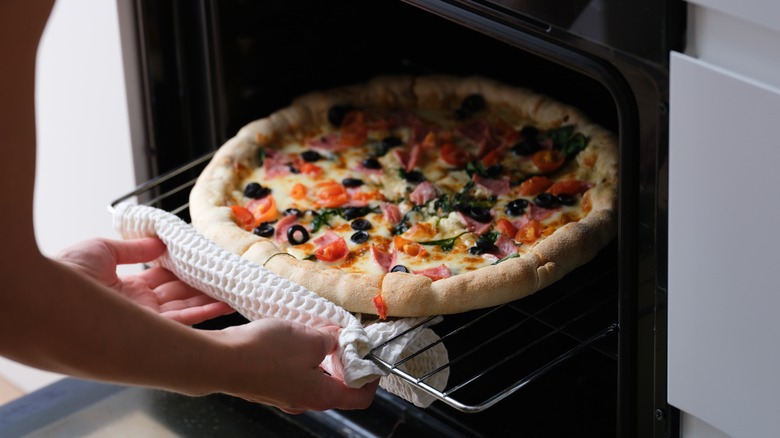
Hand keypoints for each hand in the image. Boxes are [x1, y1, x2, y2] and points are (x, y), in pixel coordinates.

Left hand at [55, 237, 233, 324]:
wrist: (51, 291)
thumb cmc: (69, 269)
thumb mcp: (104, 250)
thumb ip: (135, 249)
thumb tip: (159, 242)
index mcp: (127, 288)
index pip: (163, 280)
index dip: (183, 271)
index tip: (202, 262)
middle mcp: (139, 307)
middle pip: (179, 296)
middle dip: (202, 287)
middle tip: (225, 276)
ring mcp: (145, 320)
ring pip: (186, 310)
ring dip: (210, 301)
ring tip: (233, 291)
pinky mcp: (151, 330)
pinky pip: (185, 323)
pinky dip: (206, 313)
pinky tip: (224, 304)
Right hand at [217, 319, 378, 412]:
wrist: (219, 360)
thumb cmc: (265, 354)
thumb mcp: (310, 339)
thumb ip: (332, 340)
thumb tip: (340, 339)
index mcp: (322, 396)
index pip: (360, 397)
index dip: (371, 376)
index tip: (371, 355)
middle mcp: (304, 401)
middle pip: (337, 385)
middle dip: (343, 358)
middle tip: (343, 335)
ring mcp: (284, 394)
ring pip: (313, 375)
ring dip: (319, 353)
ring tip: (316, 330)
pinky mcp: (267, 384)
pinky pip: (293, 370)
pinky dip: (300, 354)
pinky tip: (293, 335)